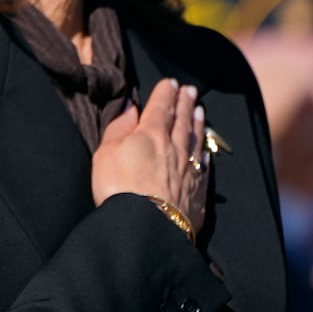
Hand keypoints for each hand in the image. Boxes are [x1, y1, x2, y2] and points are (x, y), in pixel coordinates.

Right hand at [91, 78, 208, 235]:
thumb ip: (119, 128)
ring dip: (198, 123)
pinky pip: (204, 166)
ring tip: (200, 111)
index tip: (171, 82)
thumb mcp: (106, 154)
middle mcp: (174, 148)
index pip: (160, 107)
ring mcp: (189, 170)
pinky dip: (205, 153)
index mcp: (150, 135)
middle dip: (185, 103)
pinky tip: (206, 150)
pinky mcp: (197, 193)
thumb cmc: (119, 189)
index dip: (165, 93)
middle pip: (182, 120)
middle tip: (190, 90)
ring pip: (196, 140)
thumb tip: (130, 106)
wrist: (147, 229)